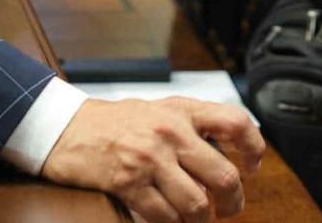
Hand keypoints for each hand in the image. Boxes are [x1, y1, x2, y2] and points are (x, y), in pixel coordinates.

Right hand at [39, 96, 265, 221]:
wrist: (67, 128)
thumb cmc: (116, 122)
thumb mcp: (160, 110)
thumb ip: (193, 125)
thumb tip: (231, 154)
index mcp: (183, 110)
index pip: (235, 123)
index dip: (254, 148)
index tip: (253, 167)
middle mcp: (170, 131)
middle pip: (223, 176)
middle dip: (232, 202)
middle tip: (228, 209)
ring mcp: (149, 158)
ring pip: (197, 204)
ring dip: (201, 219)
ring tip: (198, 218)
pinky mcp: (128, 183)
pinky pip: (165, 216)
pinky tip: (170, 219)